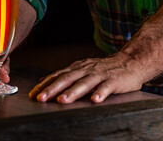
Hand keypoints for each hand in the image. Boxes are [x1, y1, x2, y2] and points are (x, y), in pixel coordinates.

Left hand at [29, 53, 145, 103]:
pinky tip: (95, 100)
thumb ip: (64, 75)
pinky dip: (100, 93)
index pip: (57, 76)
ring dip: (72, 92)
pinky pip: (106, 87)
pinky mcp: (114, 81)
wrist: (129, 62)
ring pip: (84, 83)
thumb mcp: (81, 69)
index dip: (44, 85)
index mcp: (77, 68)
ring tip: (62, 100)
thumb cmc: (103, 68)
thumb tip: (43, 80)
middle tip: (41, 98)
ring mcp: (99, 75)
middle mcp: (86, 70)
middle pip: (67, 79)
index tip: (33, 94)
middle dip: (52, 89)